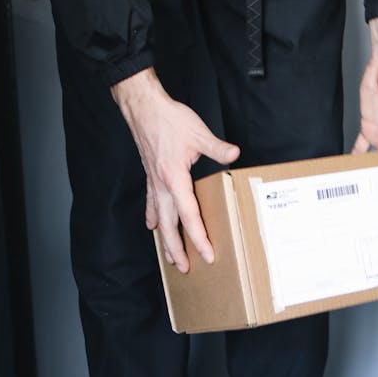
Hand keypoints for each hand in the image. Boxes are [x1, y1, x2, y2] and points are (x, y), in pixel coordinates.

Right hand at [111, 67, 239, 272]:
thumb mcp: (198, 132)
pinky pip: (152, 204)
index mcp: (174, 178)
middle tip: (186, 268)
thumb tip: (234, 154)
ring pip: (159, 219)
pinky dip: (153, 218)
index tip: (208, 254)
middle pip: (169, 226)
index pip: (189, 216)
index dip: (198, 237)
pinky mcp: (151, 177)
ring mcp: (154, 182)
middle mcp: (162, 185)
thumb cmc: (168, 119)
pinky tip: (153, 226)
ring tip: (171, 257)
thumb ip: (217, 147)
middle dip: (177, 250)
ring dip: (165, 240)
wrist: (143, 107)